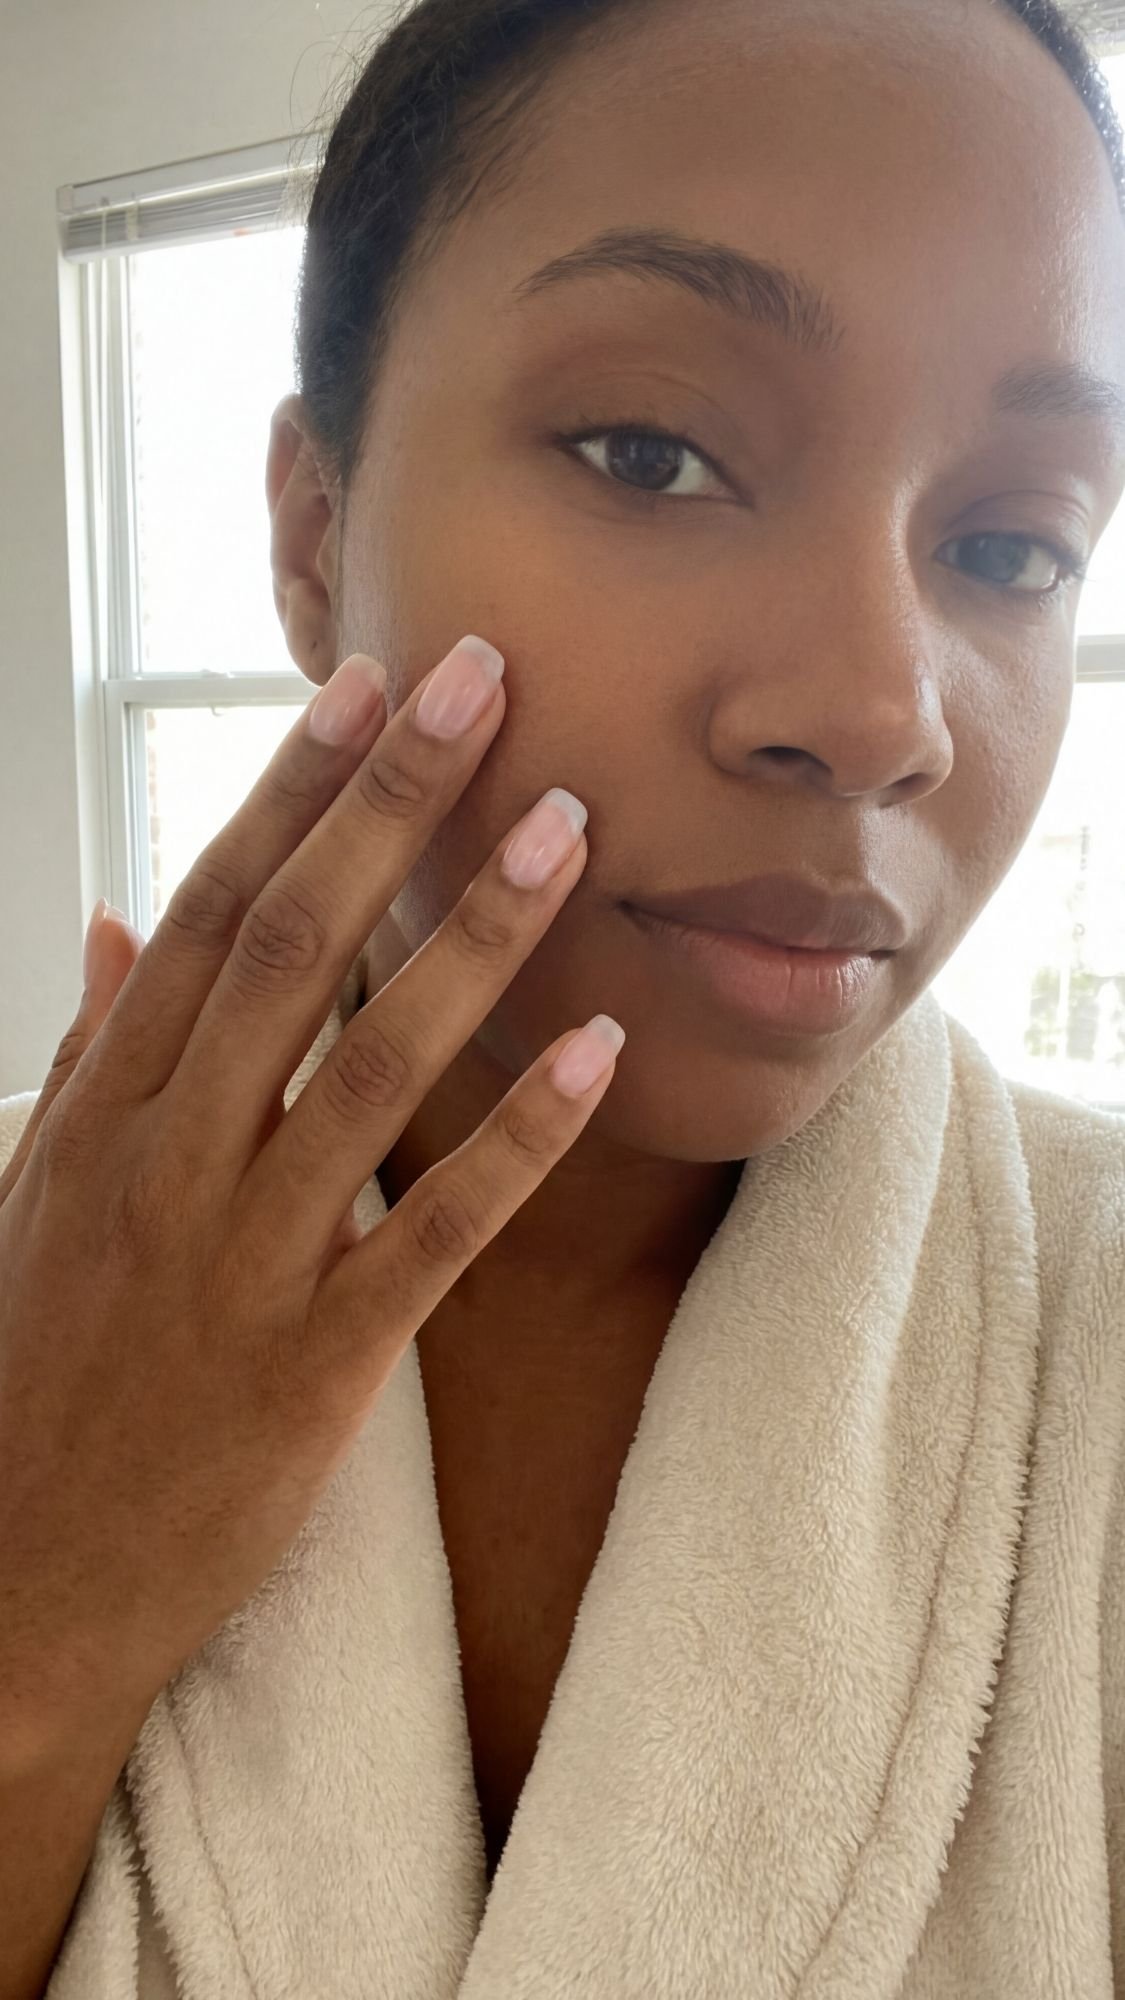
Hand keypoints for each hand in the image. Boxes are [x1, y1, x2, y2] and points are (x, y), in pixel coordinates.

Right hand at [0, 638, 622, 1730]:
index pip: (203, 914)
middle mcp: (169, 1162)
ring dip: (474, 939)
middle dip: (388, 806)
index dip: (288, 792)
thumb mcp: (32, 1194)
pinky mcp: (316, 1366)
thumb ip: (87, 1051)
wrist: (17, 1587)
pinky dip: (519, 1141)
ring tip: (566, 830)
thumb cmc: (32, 1372)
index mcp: (103, 1111)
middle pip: (289, 949)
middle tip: (481, 681)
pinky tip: (599, 1053)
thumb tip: (114, 916)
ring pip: (371, 1068)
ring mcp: (244, 1262)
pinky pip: (435, 1234)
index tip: (362, 687)